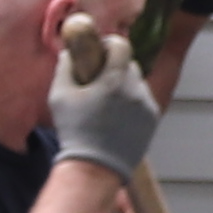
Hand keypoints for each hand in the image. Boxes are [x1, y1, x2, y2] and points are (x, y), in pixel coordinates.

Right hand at [43, 46, 163, 188]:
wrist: (95, 168)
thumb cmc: (74, 131)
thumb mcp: (59, 96)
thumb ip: (65, 67)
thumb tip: (69, 52)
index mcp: (114, 80)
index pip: (121, 45)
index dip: (110, 45)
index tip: (100, 52)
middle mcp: (136, 90)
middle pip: (130, 64)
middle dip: (115, 68)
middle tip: (100, 81)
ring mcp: (147, 105)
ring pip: (137, 83)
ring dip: (124, 86)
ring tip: (107, 104)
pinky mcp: (153, 119)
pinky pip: (143, 101)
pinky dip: (132, 103)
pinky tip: (117, 117)